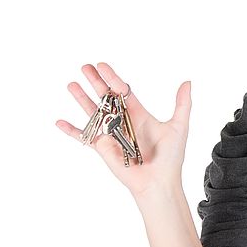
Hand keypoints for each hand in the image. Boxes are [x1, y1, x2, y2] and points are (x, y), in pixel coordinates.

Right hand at [56, 63, 191, 196]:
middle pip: (106, 98)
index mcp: (140, 114)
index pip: (123, 92)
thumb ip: (182, 104)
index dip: (113, 78)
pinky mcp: (102, 148)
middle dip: (95, 82)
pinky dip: (71, 130)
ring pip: (93, 112)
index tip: (103, 66)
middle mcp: (123, 122)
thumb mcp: (179, 127)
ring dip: (81, 99)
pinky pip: (83, 137)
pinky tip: (58, 121)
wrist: (159, 181)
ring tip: (71, 84)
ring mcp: (111, 134)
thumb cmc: (171, 157)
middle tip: (85, 66)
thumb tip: (188, 82)